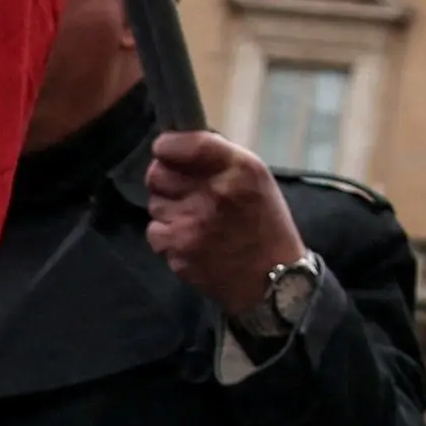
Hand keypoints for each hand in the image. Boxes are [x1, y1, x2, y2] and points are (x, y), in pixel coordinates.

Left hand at [144, 129, 311, 323]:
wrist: (271, 280)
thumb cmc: (266, 223)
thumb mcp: (258, 178)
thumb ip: (220, 158)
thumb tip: (181, 146)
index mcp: (237, 170)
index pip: (183, 144)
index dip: (167, 145)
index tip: (166, 150)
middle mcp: (212, 193)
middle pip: (157, 173)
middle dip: (164, 177)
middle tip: (179, 186)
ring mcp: (191, 224)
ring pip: (154, 203)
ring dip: (167, 206)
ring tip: (191, 216)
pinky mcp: (178, 251)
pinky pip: (154, 231)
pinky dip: (167, 233)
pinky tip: (188, 237)